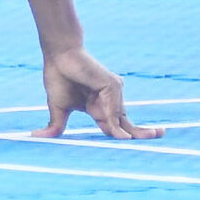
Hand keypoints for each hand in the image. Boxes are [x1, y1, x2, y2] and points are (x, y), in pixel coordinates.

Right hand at [35, 46, 161, 138]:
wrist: (58, 54)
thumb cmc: (58, 77)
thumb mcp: (59, 108)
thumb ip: (56, 125)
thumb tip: (37, 137)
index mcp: (97, 107)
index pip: (114, 126)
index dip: (122, 137)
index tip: (130, 144)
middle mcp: (108, 100)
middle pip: (127, 123)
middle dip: (143, 133)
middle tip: (161, 134)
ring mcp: (112, 93)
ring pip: (120, 119)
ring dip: (123, 133)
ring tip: (142, 135)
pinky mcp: (112, 85)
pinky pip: (113, 110)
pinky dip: (113, 122)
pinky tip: (115, 131)